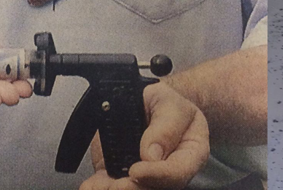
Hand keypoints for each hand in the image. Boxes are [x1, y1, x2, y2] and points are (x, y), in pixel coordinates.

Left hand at [80, 82, 208, 189]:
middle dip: (133, 189)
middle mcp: (170, 171)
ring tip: (99, 186)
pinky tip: (91, 186)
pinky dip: (99, 186)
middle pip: (156, 188)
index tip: (137, 170)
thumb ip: (166, 124)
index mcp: (191, 152)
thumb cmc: (164, 102)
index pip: (179, 171)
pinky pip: (112, 185)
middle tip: (116, 185)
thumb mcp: (170, 101)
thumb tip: (152, 154)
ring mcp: (146, 177)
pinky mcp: (122, 177)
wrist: (147, 102)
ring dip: (115, 189)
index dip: (159, 175)